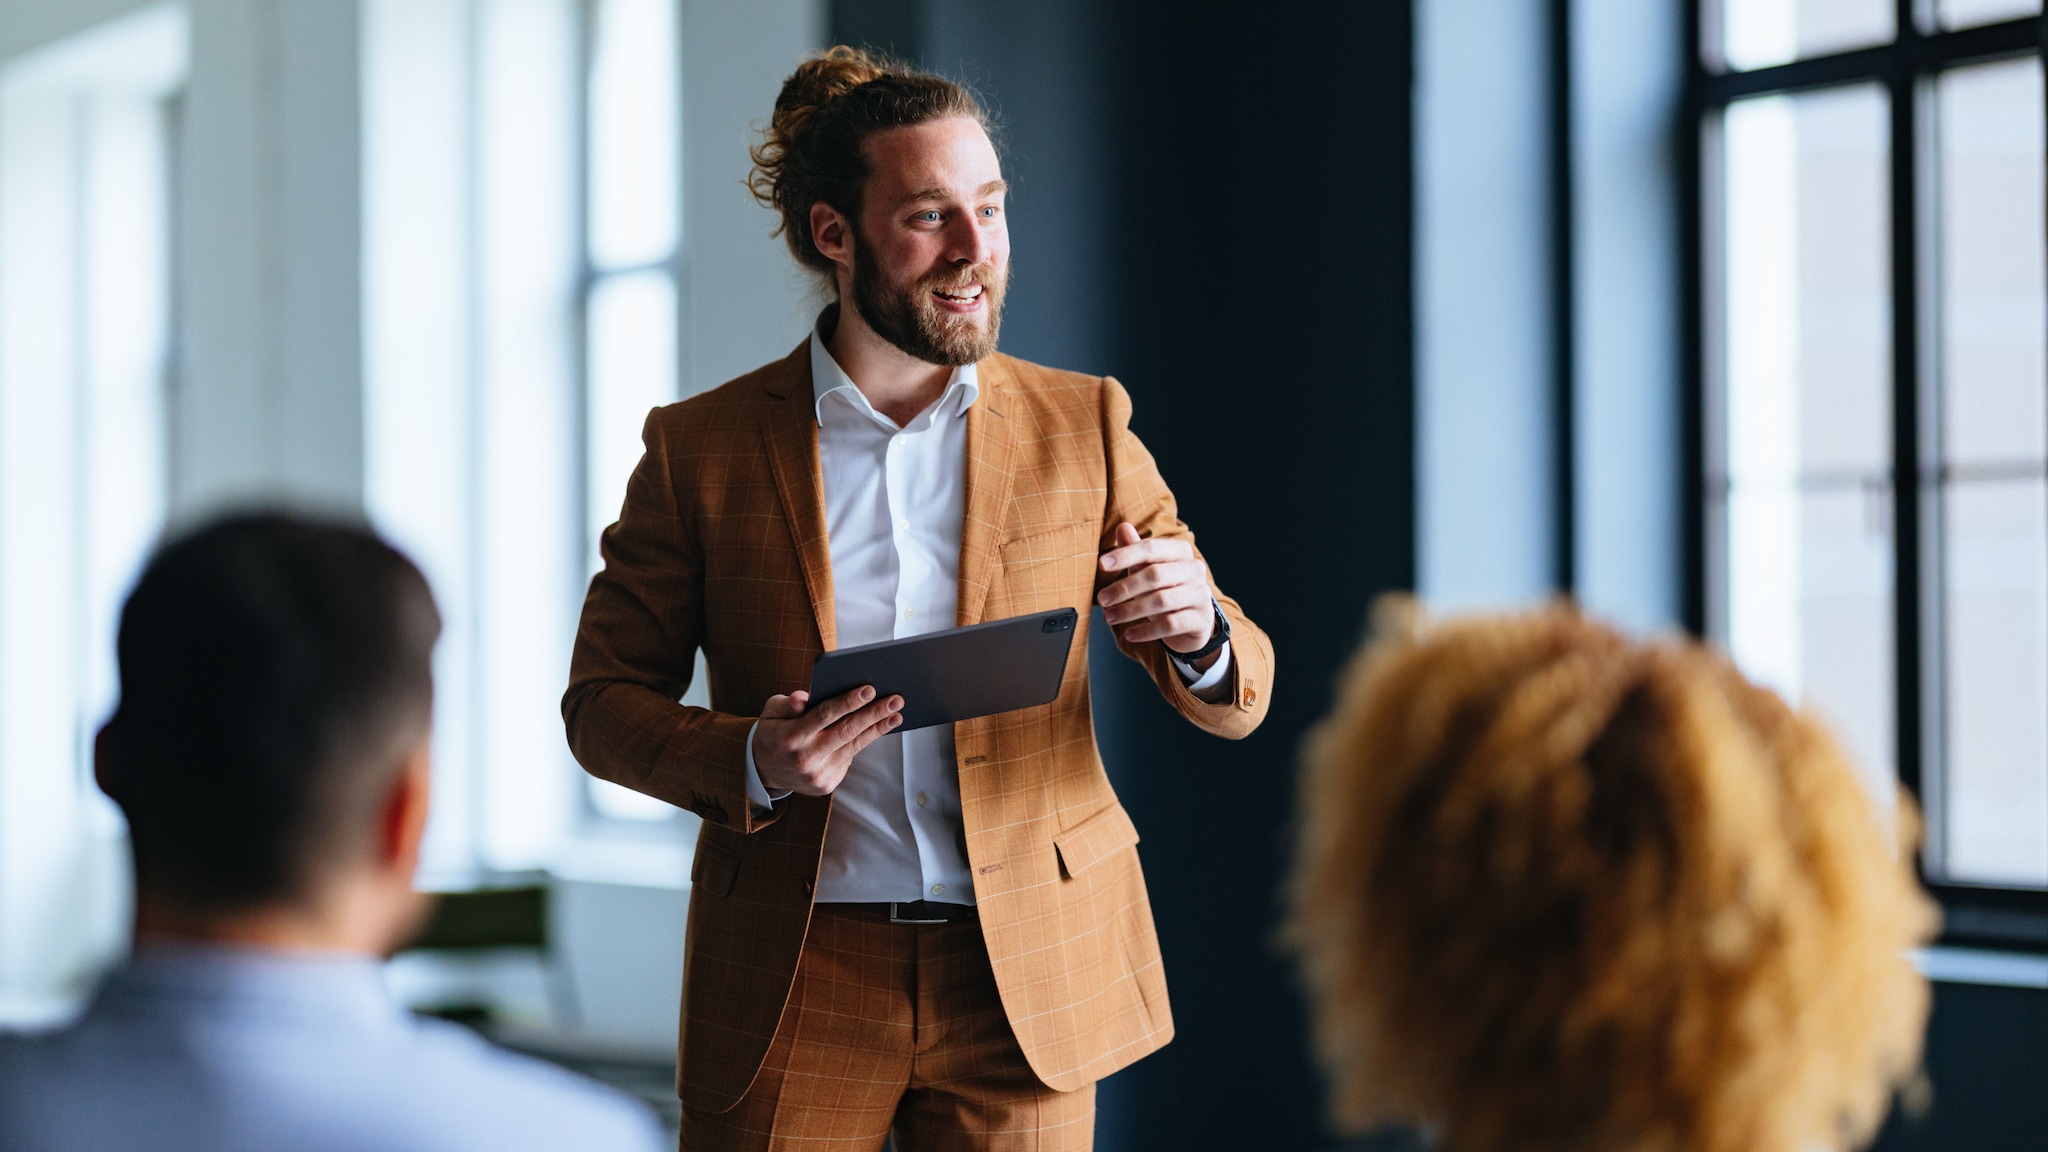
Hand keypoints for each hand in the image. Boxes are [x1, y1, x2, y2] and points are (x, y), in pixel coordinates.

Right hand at [753, 686, 902, 795]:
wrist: (763, 771)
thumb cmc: (773, 732)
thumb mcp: (772, 713)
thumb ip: (789, 704)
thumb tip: (805, 697)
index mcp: (791, 736)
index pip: (824, 715)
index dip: (848, 702)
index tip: (869, 689)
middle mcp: (806, 757)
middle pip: (847, 731)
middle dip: (874, 714)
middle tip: (896, 699)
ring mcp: (818, 774)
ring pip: (854, 746)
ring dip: (878, 728)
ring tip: (896, 714)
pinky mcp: (827, 784)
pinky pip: (849, 758)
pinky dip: (863, 742)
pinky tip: (878, 728)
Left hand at [1097, 522, 1217, 661]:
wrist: (1192, 621)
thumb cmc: (1165, 589)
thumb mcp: (1148, 568)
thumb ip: (1136, 549)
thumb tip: (1122, 527)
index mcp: (1181, 551)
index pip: (1151, 548)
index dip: (1125, 555)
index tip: (1102, 564)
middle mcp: (1194, 569)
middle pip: (1155, 575)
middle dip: (1124, 588)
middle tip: (1102, 599)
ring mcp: (1201, 594)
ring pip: (1161, 601)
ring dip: (1130, 611)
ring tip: (1110, 617)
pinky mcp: (1201, 619)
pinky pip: (1171, 624)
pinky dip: (1147, 630)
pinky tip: (1130, 634)